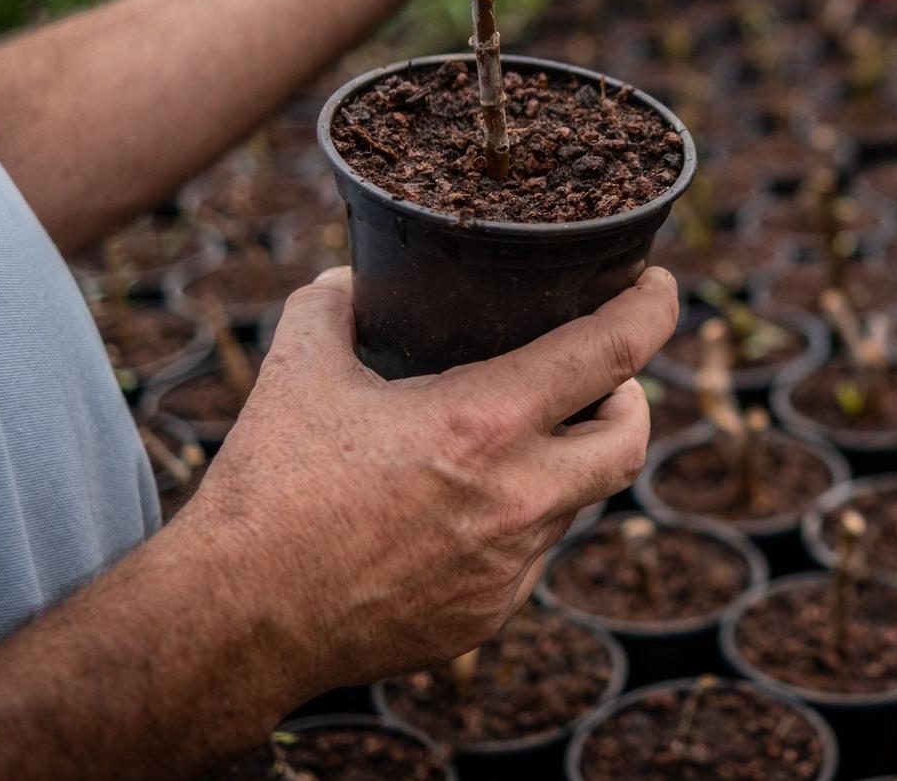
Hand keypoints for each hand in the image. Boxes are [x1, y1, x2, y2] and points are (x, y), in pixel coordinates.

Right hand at [172, 266, 677, 695]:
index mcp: (485, 423)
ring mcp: (509, 566)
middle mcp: (518, 498)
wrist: (235, 619)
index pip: (615, 351)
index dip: (654, 309)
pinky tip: (460, 510)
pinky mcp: (489, 615)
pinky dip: (513, 524)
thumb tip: (352, 278)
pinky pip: (529, 557)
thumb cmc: (269, 490)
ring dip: (560, 464)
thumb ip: (333, 306)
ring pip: (576, 502)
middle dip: (631, 399)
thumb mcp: (299, 371)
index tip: (661, 288)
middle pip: (632, 439)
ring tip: (506, 442)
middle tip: (598, 380)